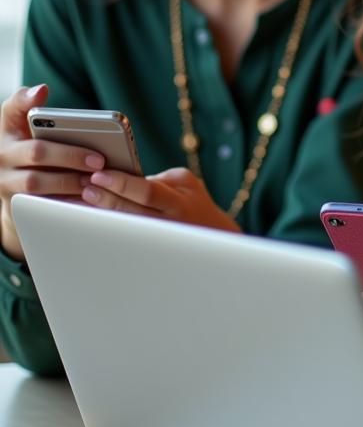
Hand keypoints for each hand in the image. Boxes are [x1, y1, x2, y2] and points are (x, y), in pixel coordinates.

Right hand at [0, 85, 105, 260]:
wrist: (18, 193)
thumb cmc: (36, 155)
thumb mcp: (34, 132)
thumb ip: (43, 115)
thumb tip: (42, 90)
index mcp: (8, 130)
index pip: (11, 109)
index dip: (25, 100)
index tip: (44, 91)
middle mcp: (2, 154)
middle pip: (37, 152)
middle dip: (70, 155)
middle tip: (99, 160)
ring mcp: (5, 181)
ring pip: (37, 181)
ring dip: (70, 181)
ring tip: (95, 180)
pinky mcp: (15, 203)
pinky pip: (41, 203)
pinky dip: (65, 200)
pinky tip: (86, 198)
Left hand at [82, 167, 238, 231]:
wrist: (215, 234)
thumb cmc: (194, 202)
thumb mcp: (184, 183)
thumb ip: (156, 180)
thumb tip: (120, 182)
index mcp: (180, 201)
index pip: (148, 191)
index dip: (122, 184)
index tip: (99, 175)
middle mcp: (171, 223)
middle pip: (133, 212)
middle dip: (106, 199)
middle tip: (84, 188)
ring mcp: (161, 239)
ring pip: (127, 228)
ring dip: (103, 215)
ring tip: (83, 202)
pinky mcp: (151, 251)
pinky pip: (126, 238)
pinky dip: (108, 228)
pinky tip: (93, 221)